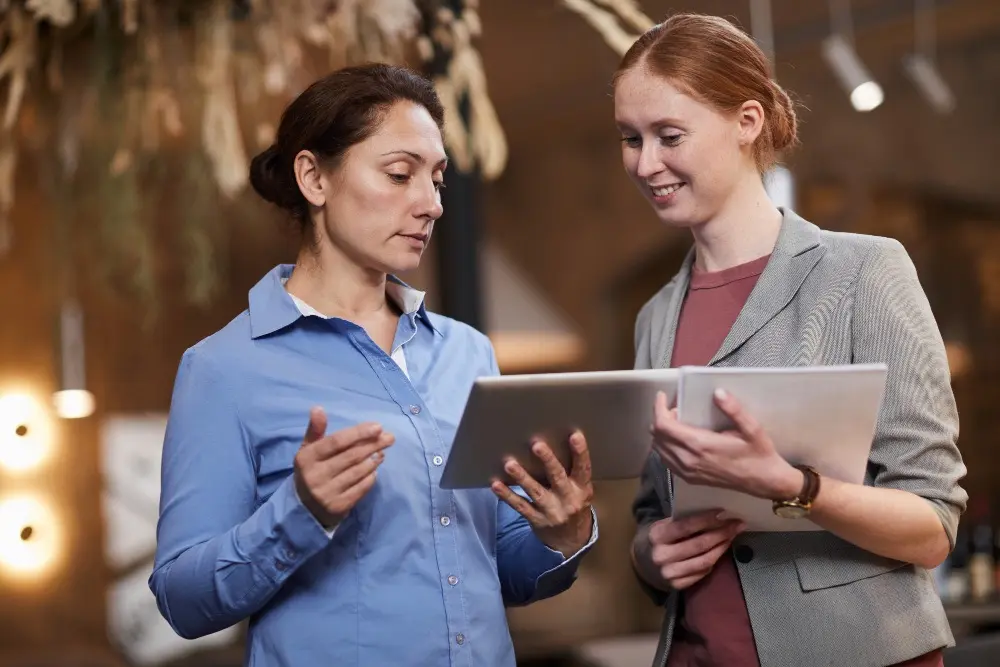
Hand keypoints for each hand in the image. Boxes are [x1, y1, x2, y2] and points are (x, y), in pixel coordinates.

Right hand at [294, 407, 393, 528]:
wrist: (305, 509)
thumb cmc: (311, 471)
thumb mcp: (308, 450)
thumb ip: (315, 430)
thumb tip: (318, 408)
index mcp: (306, 458)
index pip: (336, 442)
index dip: (358, 433)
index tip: (378, 427)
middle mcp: (315, 476)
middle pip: (351, 456)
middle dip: (373, 444)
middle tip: (390, 437)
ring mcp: (327, 493)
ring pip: (358, 471)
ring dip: (374, 460)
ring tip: (381, 452)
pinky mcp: (338, 507)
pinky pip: (361, 488)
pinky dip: (371, 477)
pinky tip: (374, 470)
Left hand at [491, 431, 593, 555]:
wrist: (571, 541)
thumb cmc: (574, 505)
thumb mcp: (581, 491)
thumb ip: (570, 472)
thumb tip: (549, 442)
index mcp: (582, 489)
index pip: (583, 468)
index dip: (581, 452)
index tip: (575, 436)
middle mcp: (568, 500)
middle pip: (558, 478)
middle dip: (548, 461)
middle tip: (537, 445)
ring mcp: (552, 511)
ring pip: (536, 492)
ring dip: (522, 477)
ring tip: (510, 464)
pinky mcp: (536, 520)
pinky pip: (520, 506)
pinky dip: (507, 495)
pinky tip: (496, 485)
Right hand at [644, 510, 744, 589]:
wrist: (643, 562)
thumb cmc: (659, 538)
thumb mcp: (663, 525)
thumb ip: (682, 521)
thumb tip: (715, 515)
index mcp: (657, 536)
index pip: (686, 526)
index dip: (706, 520)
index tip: (723, 513)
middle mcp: (662, 556)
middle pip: (699, 544)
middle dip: (721, 533)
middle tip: (737, 524)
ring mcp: (670, 573)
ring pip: (705, 560)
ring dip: (722, 547)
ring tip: (732, 536)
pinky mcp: (677, 585)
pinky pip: (703, 572)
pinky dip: (715, 560)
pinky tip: (721, 550)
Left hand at [650, 390, 802, 499]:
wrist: (764, 482)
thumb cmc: (758, 454)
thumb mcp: (752, 429)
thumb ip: (734, 410)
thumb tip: (718, 392)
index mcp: (700, 445)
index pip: (663, 426)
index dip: (658, 408)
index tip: (662, 397)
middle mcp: (688, 460)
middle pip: (657, 436)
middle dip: (661, 418)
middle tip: (676, 409)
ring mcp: (687, 472)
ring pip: (659, 449)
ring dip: (662, 433)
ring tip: (678, 422)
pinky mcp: (690, 479)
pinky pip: (667, 461)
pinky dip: (666, 447)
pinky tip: (679, 440)